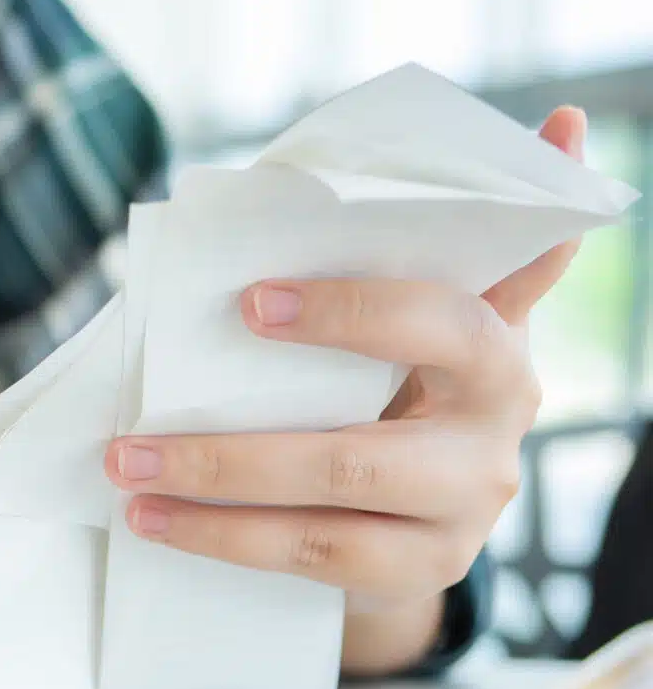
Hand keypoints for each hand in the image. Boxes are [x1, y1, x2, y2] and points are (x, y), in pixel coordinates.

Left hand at [104, 107, 589, 674]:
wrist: (439, 483)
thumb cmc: (409, 366)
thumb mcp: (432, 302)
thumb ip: (445, 234)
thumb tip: (562, 121)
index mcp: (499, 347)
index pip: (441, 320)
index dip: (351, 312)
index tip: (252, 299)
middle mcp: (496, 433)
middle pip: (359, 454)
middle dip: (234, 453)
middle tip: (131, 436)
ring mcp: (464, 513)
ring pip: (324, 519)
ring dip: (212, 503)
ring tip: (125, 478)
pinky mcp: (424, 568)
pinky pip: (313, 561)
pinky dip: (226, 542)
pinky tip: (157, 521)